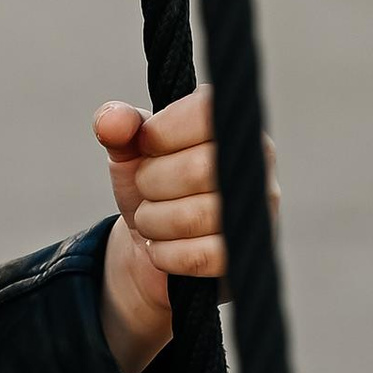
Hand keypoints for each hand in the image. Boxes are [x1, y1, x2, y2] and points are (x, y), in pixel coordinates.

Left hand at [95, 85, 279, 372]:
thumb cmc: (147, 189)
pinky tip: (165, 252)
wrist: (154, 254)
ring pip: (201, 213)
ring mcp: (261, 214)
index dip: (165, 130)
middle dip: (154, 184)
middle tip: (144, 195)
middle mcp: (256, 165)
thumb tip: (112, 120)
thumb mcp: (126, 157)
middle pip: (201, 166)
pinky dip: (171, 256)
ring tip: (153, 225)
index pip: (209, 111)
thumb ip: (119, 131)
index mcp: (229, 126)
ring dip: (157, 222)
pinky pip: (206, 256)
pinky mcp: (250, 260)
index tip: (141, 146)